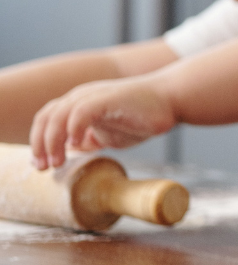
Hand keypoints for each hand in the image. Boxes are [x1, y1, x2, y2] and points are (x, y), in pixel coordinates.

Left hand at [30, 77, 177, 168]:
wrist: (172, 99)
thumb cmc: (142, 116)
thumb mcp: (108, 133)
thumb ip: (89, 139)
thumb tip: (71, 151)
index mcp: (78, 104)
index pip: (46, 120)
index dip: (38, 143)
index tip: (41, 166)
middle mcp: (81, 97)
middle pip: (46, 118)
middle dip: (40, 145)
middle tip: (44, 168)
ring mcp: (93, 96)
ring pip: (58, 115)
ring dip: (53, 141)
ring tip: (58, 162)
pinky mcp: (107, 98)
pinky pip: (81, 112)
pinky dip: (74, 128)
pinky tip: (78, 144)